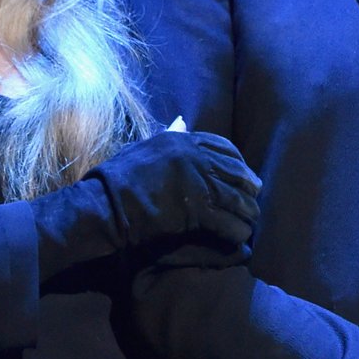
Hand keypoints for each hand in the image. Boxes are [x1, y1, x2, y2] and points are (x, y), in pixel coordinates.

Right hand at [30, 130, 260, 282]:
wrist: (105, 206)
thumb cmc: (118, 178)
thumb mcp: (145, 148)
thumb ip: (168, 136)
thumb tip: (182, 121)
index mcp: (181, 140)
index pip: (224, 146)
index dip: (238, 161)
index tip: (244, 174)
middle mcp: (193, 156)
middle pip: (235, 170)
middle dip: (247, 187)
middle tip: (254, 199)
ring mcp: (196, 182)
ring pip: (236, 197)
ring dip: (246, 212)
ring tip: (249, 223)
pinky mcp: (195, 210)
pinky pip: (227, 221)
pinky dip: (236, 230)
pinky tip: (239, 237)